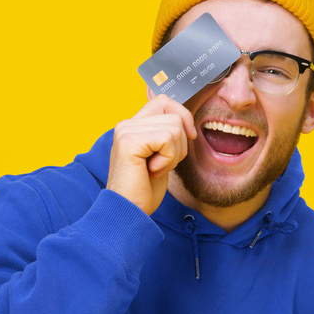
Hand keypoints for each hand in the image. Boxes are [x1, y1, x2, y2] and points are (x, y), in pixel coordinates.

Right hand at [106, 95, 196, 214]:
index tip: (188, 138)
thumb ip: (167, 134)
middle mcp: (126, 124)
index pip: (165, 101)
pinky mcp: (129, 141)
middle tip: (161, 164)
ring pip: (174, 127)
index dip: (183, 117)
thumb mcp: (160, 155)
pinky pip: (167, 139)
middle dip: (180, 144)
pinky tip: (152, 171)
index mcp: (133, 125)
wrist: (129, 211)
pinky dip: (168, 159)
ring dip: (173, 154)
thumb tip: (187, 121)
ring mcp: (126, 131)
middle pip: (174, 115)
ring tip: (155, 168)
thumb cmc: (145, 188)